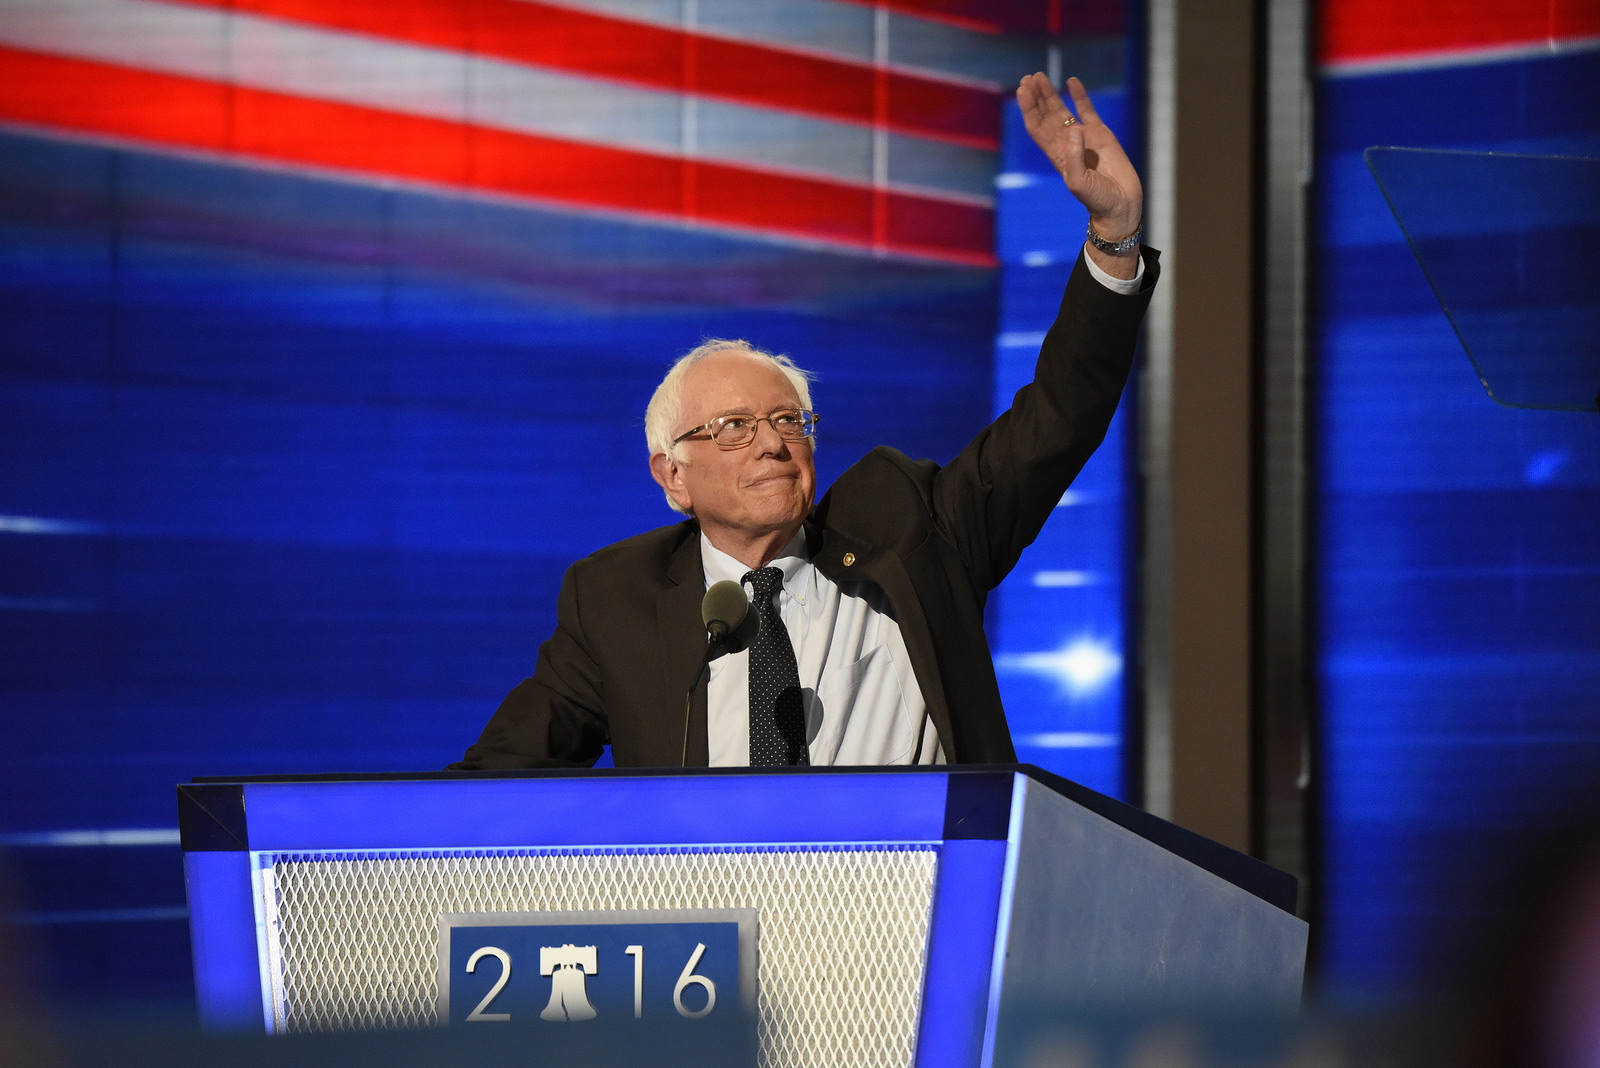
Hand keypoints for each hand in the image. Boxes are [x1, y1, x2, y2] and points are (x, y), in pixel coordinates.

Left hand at [1016, 74, 1143, 272]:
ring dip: (1050, 94)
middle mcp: (1066, 143)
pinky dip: (1079, 96)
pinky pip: (1087, 110)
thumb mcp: (1079, 182)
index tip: (1022, 90)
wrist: (1120, 202)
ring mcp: (1083, 136)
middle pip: (1045, 115)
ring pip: (1062, 110)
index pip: (1037, 128)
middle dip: (1036, 97)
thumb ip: (1074, 156)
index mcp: (1056, 155)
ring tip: (1040, 76)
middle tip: (1029, 78)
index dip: (1028, 109)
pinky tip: (1071, 81)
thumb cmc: (1097, 198)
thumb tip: (1074, 128)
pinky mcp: (1101, 133)